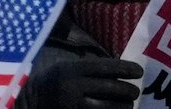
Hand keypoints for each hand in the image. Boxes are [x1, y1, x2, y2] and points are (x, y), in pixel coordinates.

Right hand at [26, 57, 143, 108]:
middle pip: (111, 89)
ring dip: (124, 107)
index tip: (139, 71)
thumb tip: (121, 70)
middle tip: (135, 91)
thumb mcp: (67, 68)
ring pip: (110, 108)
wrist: (31, 104)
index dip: (125, 68)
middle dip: (129, 91)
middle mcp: (73, 88)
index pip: (105, 67)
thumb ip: (90, 69)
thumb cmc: (56, 83)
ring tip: (128, 105)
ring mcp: (74, 107)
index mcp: (72, 70)